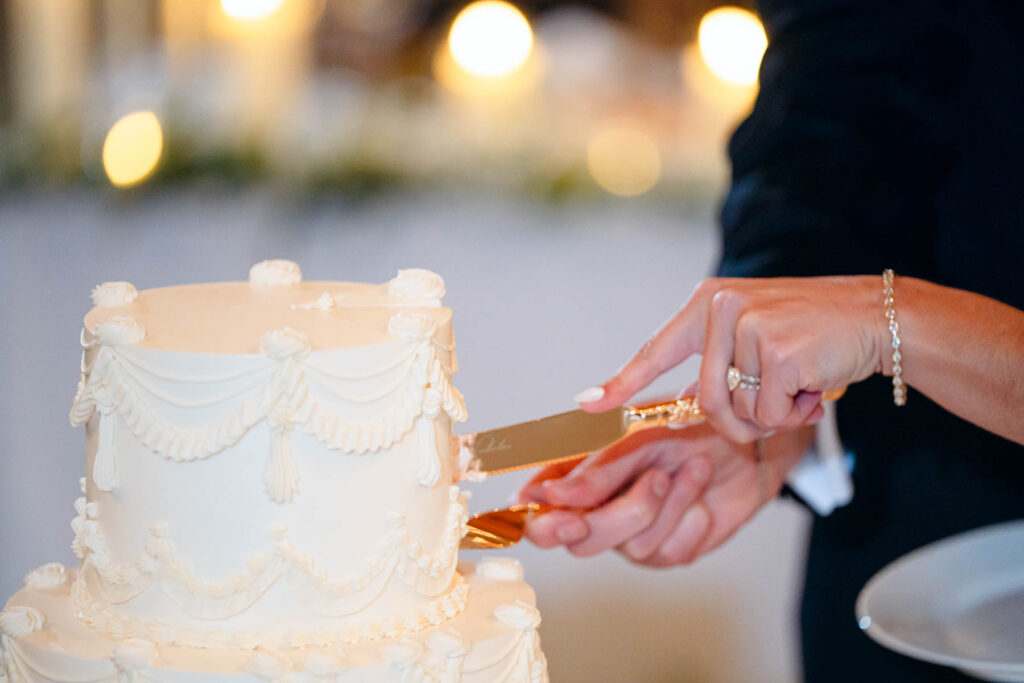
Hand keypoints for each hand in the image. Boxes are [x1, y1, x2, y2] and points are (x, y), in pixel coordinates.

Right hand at [518, 423, 810, 566]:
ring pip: (630, 546)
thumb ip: (596, 470)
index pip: (537, 507)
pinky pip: (669, 550)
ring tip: (690, 467)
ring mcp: (634, 532)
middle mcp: (600, 508)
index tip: (557, 513)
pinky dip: (688, 514)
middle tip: (649, 484)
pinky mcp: (671, 548)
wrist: (747, 437)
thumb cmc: (685, 423)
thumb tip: (552, 495)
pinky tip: (701, 488)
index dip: (536, 519)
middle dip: (611, 519)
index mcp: (579, 473)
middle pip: (579, 541)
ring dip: (666, 504)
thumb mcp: (637, 436)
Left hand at [579, 276, 884, 442]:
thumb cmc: (813, 334)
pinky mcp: (776, 349)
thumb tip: (683, 405)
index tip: (586, 406)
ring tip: (800, 388)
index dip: (621, 382)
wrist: (876, 317)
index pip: (656, 350)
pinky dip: (794, 413)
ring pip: (737, 410)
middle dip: (741, 423)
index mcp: (708, 302)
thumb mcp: (755, 336)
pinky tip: (815, 386)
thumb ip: (718, 363)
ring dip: (771, 417)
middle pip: (705, 401)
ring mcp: (747, 324)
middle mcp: (720, 307)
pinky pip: (769, 411)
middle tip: (777, 409)